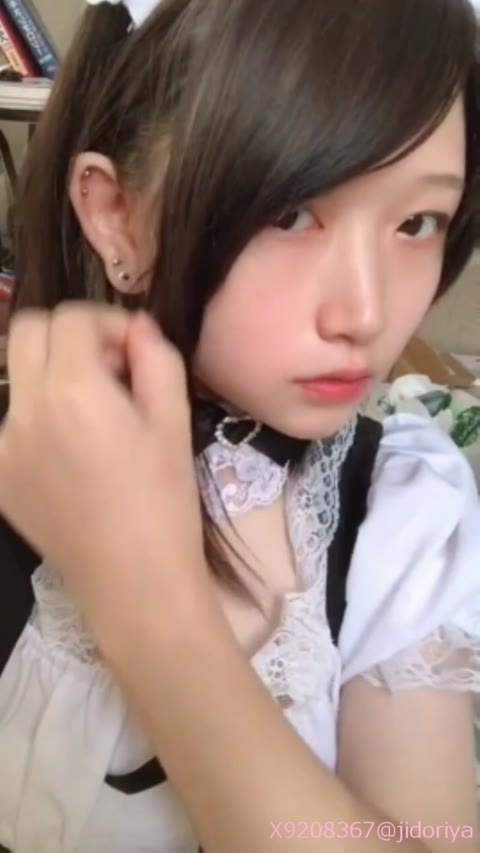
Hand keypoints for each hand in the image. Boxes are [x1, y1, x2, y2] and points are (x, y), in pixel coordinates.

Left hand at [0, 304, 205, 640]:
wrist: (135, 582)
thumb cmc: (165, 500)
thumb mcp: (175, 422)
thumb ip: (157, 357)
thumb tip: (137, 328)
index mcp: (73, 390)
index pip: (72, 318)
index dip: (109, 323)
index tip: (134, 351)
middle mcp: (26, 409)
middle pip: (27, 332)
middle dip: (69, 336)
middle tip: (108, 371)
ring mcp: (4, 446)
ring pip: (20, 379)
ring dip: (54, 378)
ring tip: (95, 420)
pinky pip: (14, 425)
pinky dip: (42, 420)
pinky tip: (76, 458)